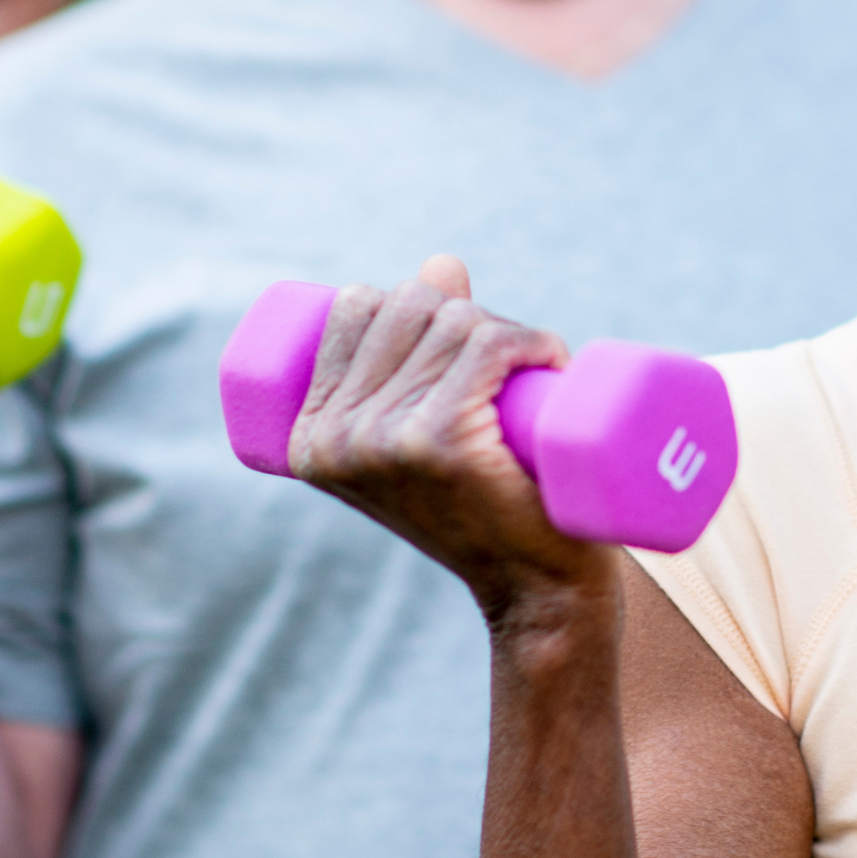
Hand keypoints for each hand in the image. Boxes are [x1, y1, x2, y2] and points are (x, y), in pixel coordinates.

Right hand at [289, 258, 607, 623]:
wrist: (534, 593)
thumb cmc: (484, 507)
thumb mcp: (425, 432)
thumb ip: (419, 351)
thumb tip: (442, 264)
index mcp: (307, 436)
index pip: (353, 307)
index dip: (416, 302)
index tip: (461, 343)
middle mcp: (332, 437)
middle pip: (409, 306)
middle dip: (469, 315)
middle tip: (510, 368)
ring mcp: (382, 439)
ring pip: (456, 322)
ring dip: (509, 331)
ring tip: (534, 374)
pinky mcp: (438, 440)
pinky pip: (489, 345)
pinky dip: (530, 340)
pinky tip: (549, 360)